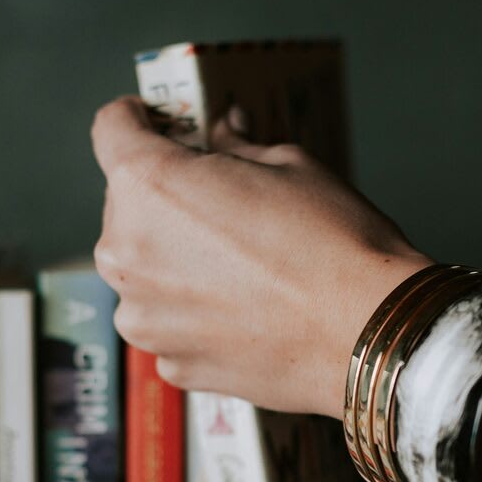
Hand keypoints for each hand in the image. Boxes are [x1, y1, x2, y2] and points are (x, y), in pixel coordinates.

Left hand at [91, 96, 431, 417]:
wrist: (369, 335)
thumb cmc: (334, 244)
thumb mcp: (290, 165)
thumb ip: (237, 148)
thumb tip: (223, 132)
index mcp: (149, 185)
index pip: (111, 129)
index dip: (135, 118)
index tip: (155, 122)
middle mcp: (126, 252)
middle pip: (127, 205)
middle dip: (166, 198)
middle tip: (223, 203)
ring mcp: (143, 316)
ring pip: (145, 270)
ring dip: (176, 260)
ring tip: (242, 267)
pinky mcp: (170, 362)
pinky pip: (170, 322)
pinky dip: (195, 312)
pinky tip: (248, 310)